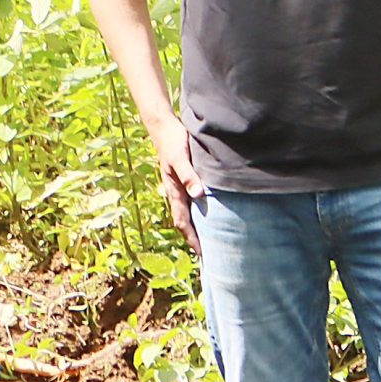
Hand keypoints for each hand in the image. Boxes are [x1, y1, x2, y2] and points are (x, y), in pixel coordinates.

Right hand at [146, 116, 204, 245]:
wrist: (164, 127)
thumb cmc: (172, 141)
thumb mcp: (180, 157)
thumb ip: (188, 174)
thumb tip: (198, 194)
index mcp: (174, 191)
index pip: (182, 222)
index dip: (192, 238)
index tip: (203, 254)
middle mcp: (178, 192)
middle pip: (187, 222)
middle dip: (197, 238)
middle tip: (211, 255)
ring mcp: (182, 186)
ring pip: (192, 212)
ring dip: (201, 226)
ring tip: (215, 239)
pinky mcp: (189, 178)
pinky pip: (196, 201)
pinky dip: (204, 211)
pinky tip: (215, 213)